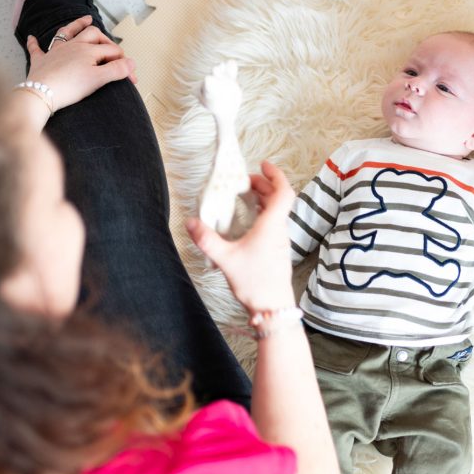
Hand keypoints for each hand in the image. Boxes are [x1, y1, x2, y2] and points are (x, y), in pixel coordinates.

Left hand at [26, 16, 136, 111]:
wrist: (42, 94)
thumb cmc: (70, 87)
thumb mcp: (98, 79)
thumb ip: (117, 70)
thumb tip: (132, 63)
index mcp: (88, 50)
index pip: (112, 51)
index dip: (124, 63)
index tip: (131, 78)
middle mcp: (73, 46)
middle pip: (93, 34)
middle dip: (106, 39)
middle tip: (114, 49)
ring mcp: (56, 52)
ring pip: (67, 32)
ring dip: (77, 24)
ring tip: (86, 19)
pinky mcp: (41, 61)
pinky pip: (37, 48)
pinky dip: (35, 43)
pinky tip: (33, 37)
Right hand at [186, 160, 294, 314]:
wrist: (273, 308)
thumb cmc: (255, 284)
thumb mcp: (226, 260)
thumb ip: (207, 240)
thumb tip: (191, 222)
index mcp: (271, 226)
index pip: (283, 192)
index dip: (276, 175)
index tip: (263, 165)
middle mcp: (279, 231)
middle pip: (278, 199)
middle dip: (264, 185)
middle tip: (246, 181)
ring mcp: (280, 241)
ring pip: (277, 212)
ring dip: (264, 200)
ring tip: (246, 197)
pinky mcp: (276, 251)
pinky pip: (273, 224)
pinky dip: (263, 215)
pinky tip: (248, 221)